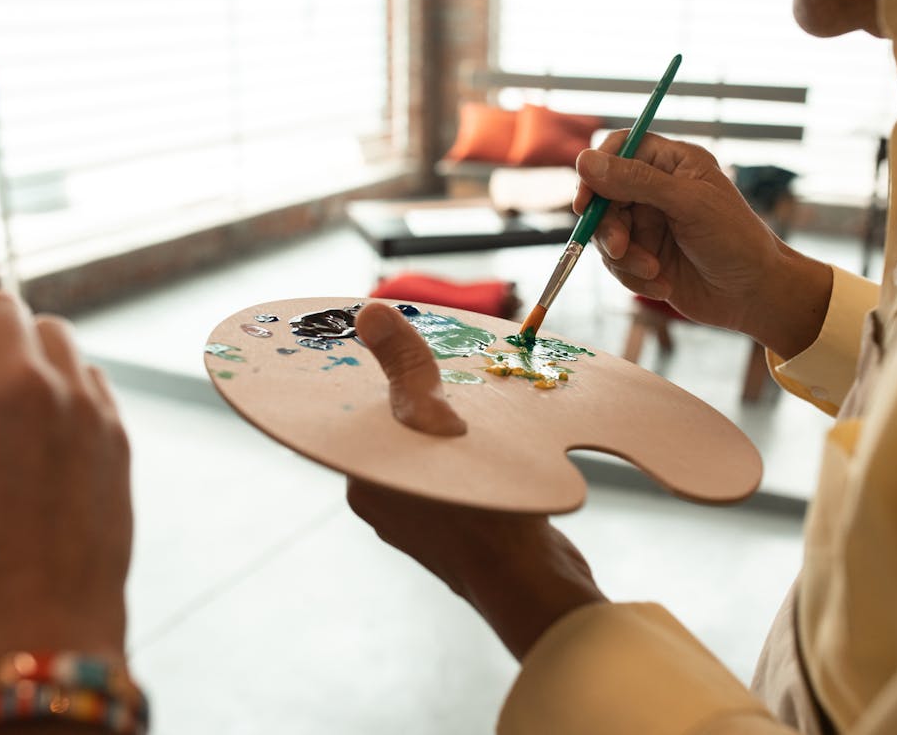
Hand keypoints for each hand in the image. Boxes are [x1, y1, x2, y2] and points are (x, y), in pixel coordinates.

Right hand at [0, 274, 131, 672]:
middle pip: (5, 304)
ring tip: (9, 386)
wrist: (25, 629)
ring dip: (29, 346)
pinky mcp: (116, 430)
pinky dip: (66, 382)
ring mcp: (76, 403)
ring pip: (55, 333)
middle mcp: (17, 380)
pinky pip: (88, 375)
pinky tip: (47, 421)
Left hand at [346, 303, 605, 659]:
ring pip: (429, 451)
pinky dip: (472, 456)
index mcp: (363, 478)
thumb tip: (367, 311)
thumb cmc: (481, 508)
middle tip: (457, 368)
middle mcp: (382, 502)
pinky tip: (499, 441)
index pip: (364, 410)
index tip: (411, 349)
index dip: (386, 375)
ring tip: (483, 400)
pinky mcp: (457, 533)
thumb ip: (404, 368)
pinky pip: (455, 476)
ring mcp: (419, 522)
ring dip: (454, 425)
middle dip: (426, 397)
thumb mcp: (438, 422)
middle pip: (398, 428)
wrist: (532, 585)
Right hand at [574, 132, 832, 358]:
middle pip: (603, 196)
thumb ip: (636, 181)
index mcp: (671, 163)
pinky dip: (632, 278)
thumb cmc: (735, 240)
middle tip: (620, 248)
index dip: (596, 171)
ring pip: (605, 233)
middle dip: (608, 226)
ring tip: (654, 272)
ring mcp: (647, 225)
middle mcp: (655, 190)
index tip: (586, 199)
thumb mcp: (688, 204)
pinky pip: (616, 263)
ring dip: (624, 258)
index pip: (619, 149)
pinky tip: (662, 286)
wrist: (754, 295)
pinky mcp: (643, 257)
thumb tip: (584, 161)